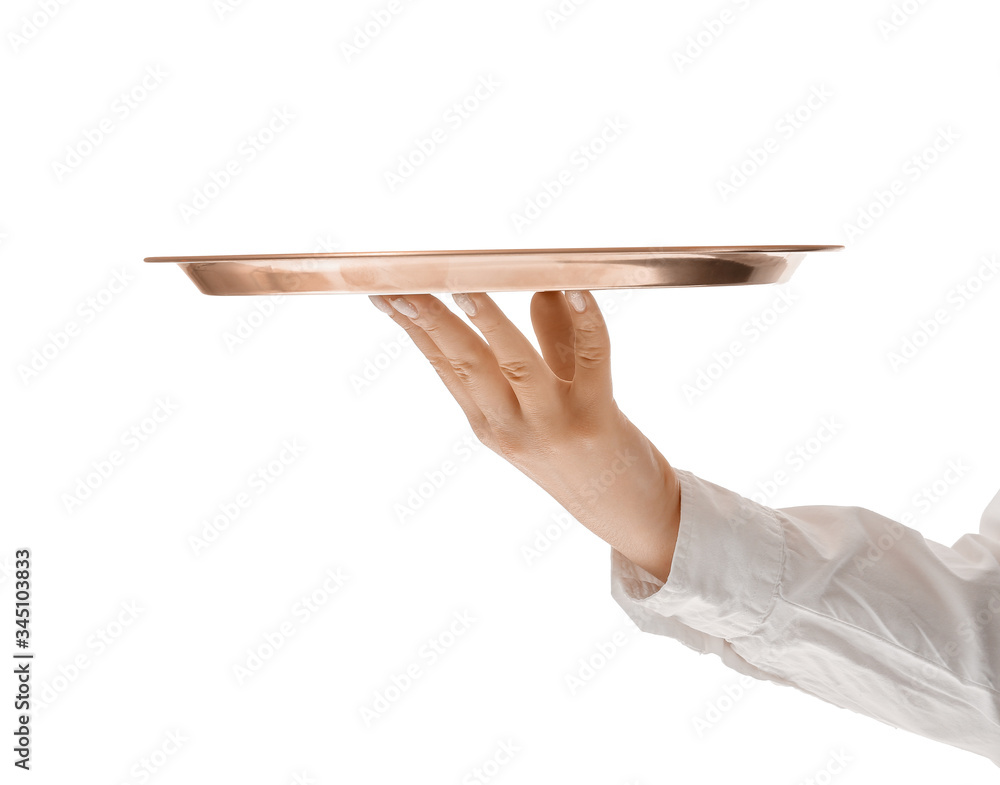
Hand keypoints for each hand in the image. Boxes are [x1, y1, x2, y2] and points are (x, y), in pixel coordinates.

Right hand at [369, 289, 679, 582]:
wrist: (628, 515)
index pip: (443, 365)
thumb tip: (540, 287)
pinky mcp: (597, 419)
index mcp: (488, 422)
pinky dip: (586, 321)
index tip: (386, 291)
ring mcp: (552, 424)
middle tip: (404, 284)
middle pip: (465, 363)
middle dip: (432, 321)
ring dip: (491, 323)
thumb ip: (547, 343)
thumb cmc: (585, 451)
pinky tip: (574, 289)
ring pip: (516, 363)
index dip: (414, 326)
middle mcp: (511, 426)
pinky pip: (590, 360)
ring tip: (467, 289)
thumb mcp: (551, 401)